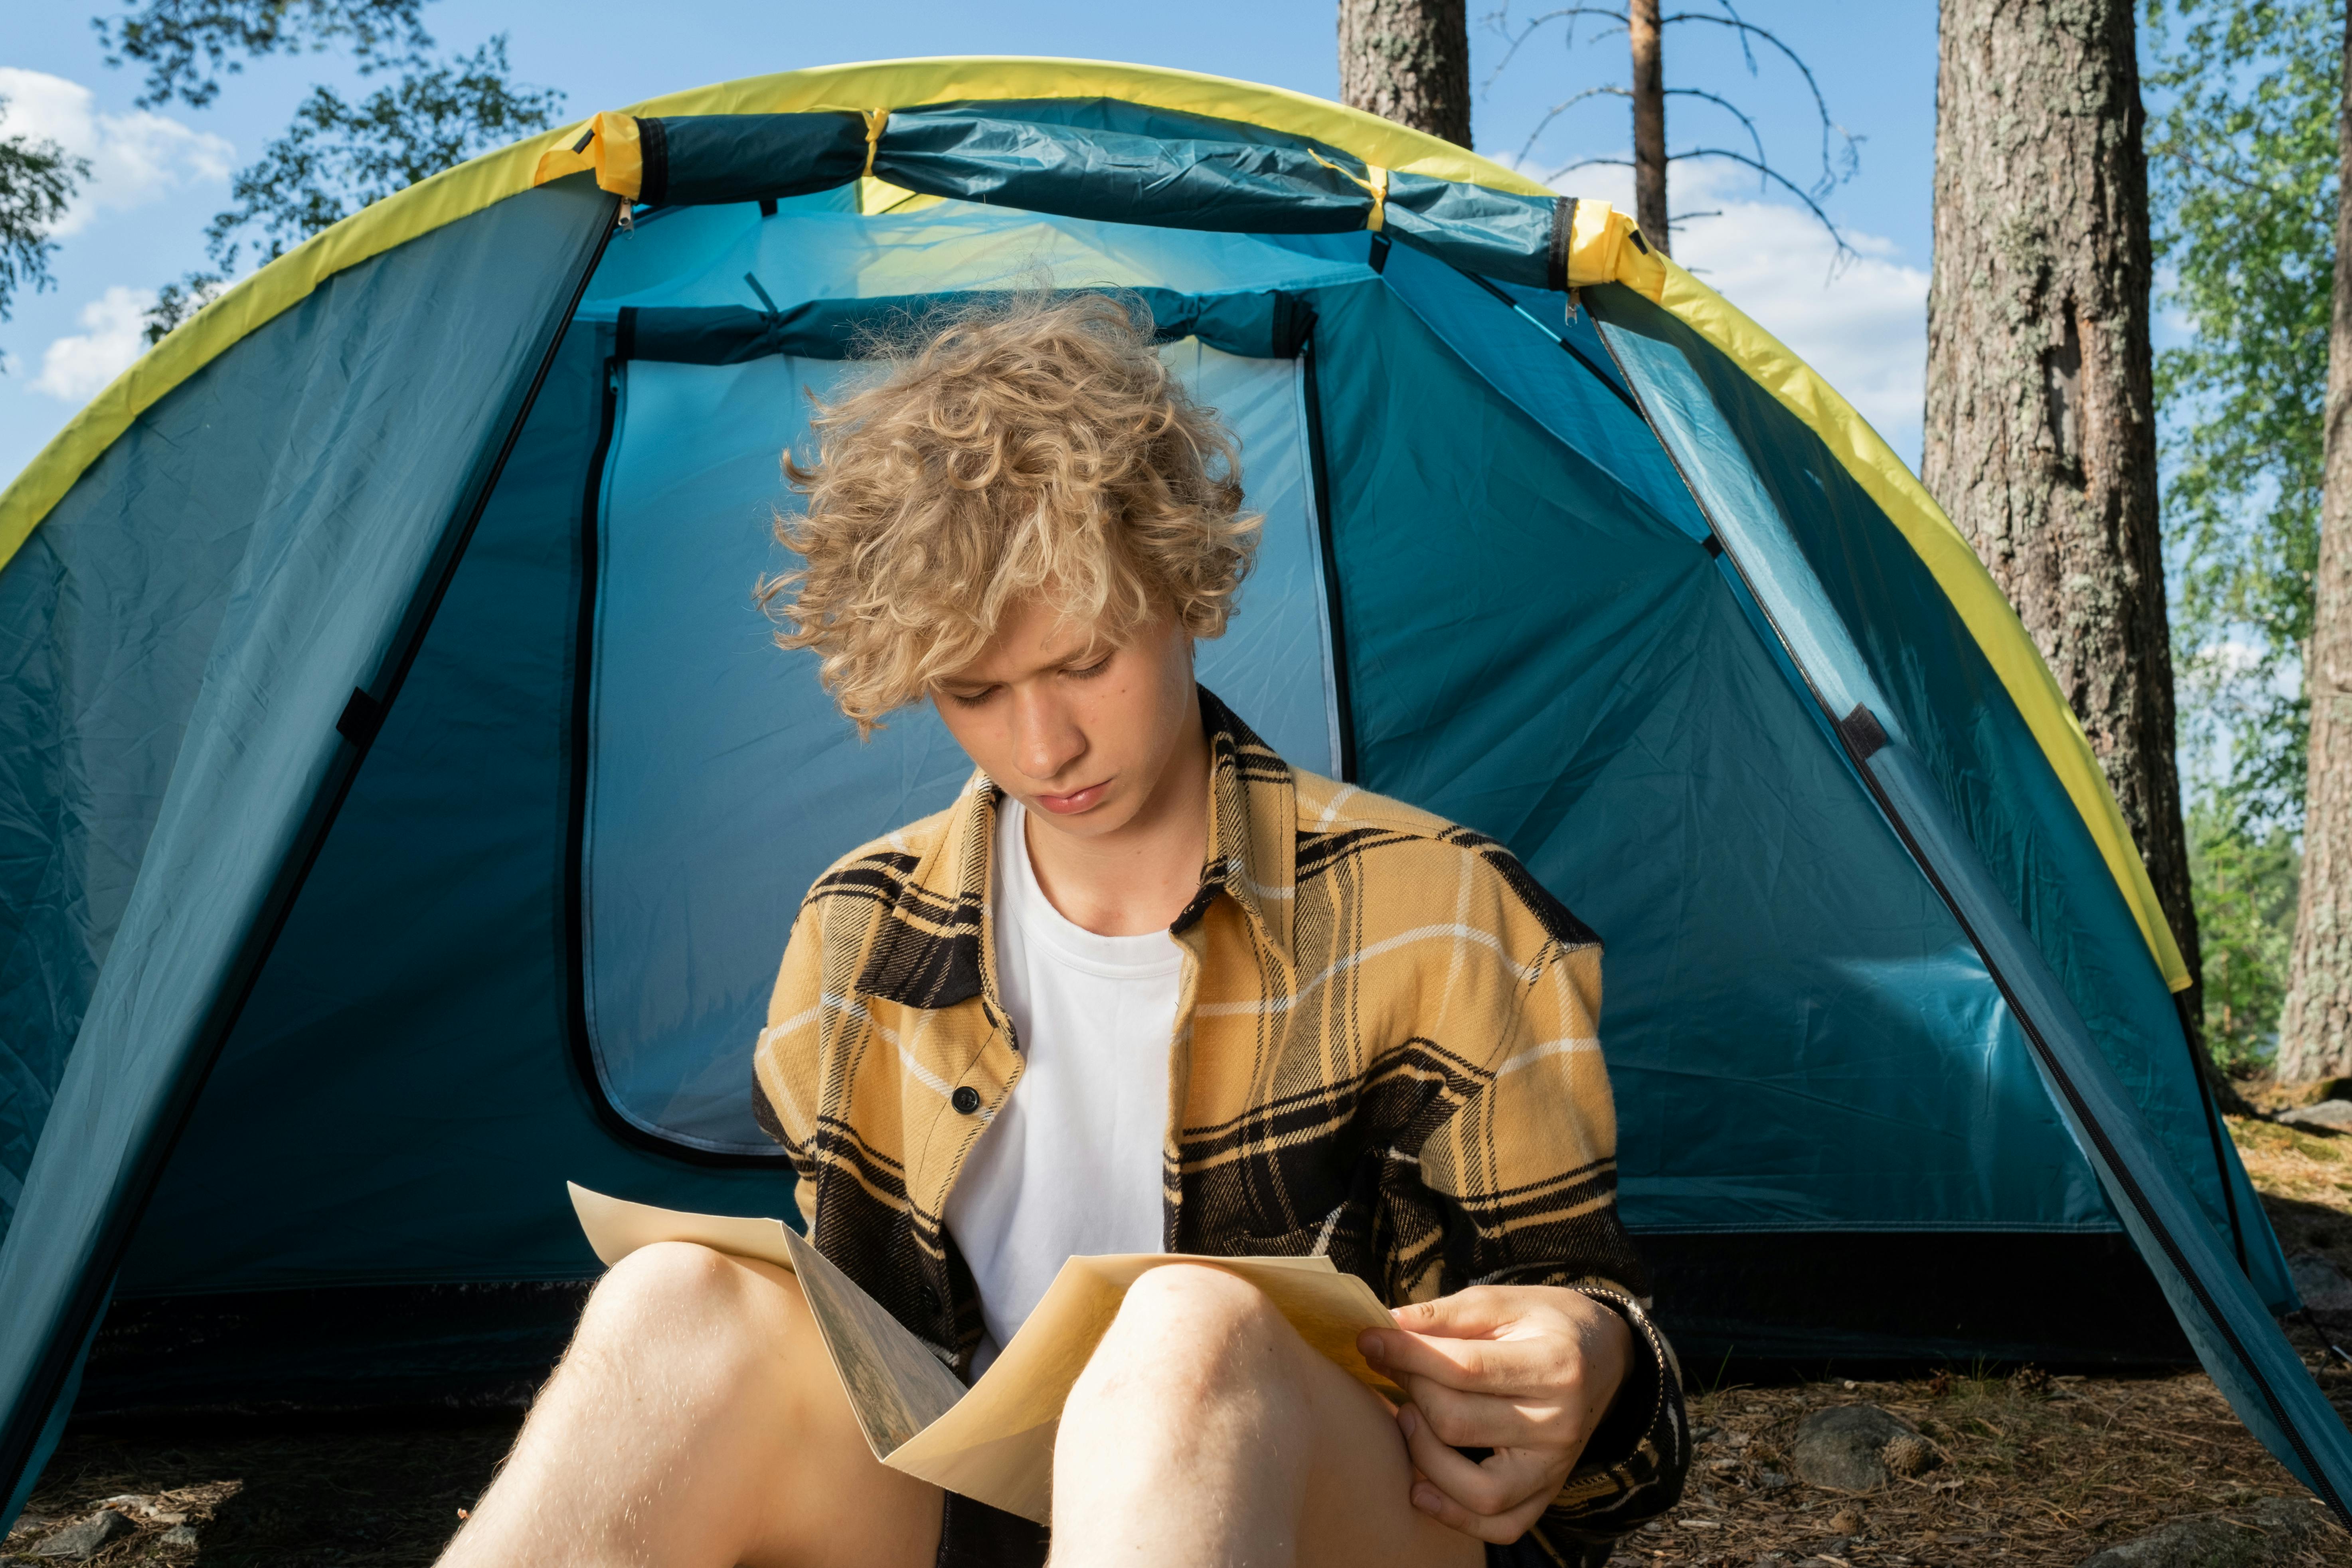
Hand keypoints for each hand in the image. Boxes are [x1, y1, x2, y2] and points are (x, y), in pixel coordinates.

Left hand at [1357, 1285, 1631, 1542]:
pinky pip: (1500, 1525)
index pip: (1464, 1368)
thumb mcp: (1506, 1301)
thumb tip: (1389, 1325)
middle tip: (1393, 1369)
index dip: (1406, 1354)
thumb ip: (1449, 1314)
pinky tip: (1420, 1486)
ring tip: (1407, 1419)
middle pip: (1459, 1424)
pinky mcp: (1547, 1492)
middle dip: (1411, 1392)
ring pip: (1477, 1490)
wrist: (1605, 1356)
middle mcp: (1559, 1424)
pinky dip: (1454, 1516)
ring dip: (1424, 1456)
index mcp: (1554, 1365)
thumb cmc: (1547, 1323)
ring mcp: (1555, 1467)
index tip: (1368, 1339)